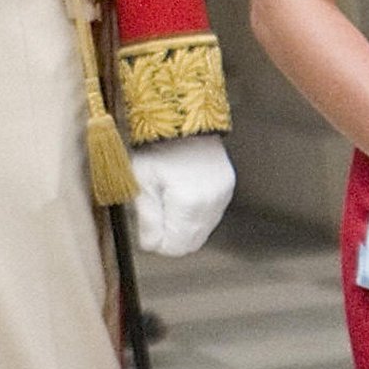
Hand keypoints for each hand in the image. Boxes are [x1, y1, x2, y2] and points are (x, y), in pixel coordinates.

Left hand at [131, 134, 235, 256]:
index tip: (147, 232)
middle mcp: (210, 205)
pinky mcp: (226, 190)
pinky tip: (183, 197)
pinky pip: (210, 216)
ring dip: (183, 228)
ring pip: (201, 232)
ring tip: (167, 203)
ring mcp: (221, 198)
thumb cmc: (158, 148)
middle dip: (170, 238)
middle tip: (154, 221)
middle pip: (190, 244)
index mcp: (188, 204)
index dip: (157, 244)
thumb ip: (147, 219)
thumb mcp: (142, 182)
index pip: (174, 247)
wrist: (184, 121)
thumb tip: (150, 244)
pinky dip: (195, 215)